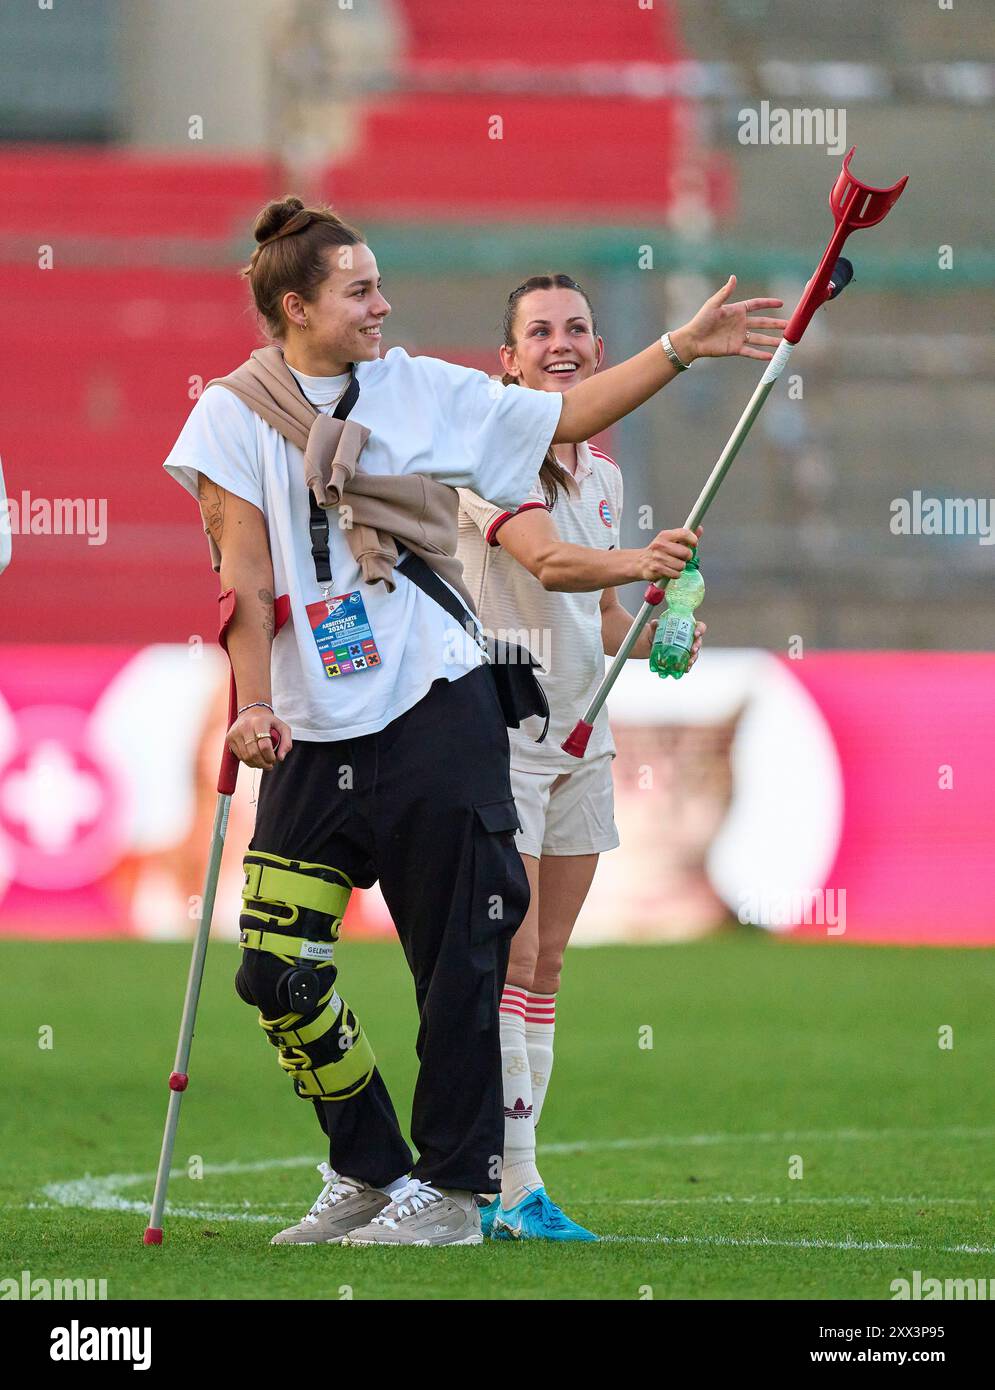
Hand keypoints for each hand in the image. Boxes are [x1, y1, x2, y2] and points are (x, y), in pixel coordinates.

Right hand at [226, 708, 292, 769]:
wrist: (251, 712)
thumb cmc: (269, 722)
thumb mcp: (283, 728)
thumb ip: (286, 743)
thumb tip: (281, 758)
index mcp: (259, 722)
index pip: (264, 745)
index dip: (270, 756)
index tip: (274, 760)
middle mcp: (245, 727)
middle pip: (254, 753)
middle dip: (263, 763)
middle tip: (269, 766)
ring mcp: (235, 733)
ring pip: (246, 756)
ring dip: (256, 764)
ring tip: (263, 764)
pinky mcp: (229, 738)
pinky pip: (239, 756)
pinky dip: (248, 762)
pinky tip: (255, 760)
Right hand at [636, 526, 701, 581]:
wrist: (640, 562)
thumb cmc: (658, 551)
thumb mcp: (670, 540)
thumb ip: (685, 536)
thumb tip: (699, 529)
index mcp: (665, 535)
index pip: (684, 533)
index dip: (693, 539)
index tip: (694, 544)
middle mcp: (660, 545)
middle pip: (686, 552)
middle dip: (687, 557)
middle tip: (681, 557)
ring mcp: (658, 557)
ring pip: (682, 565)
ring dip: (680, 567)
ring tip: (673, 564)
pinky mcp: (657, 569)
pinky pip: (676, 574)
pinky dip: (675, 574)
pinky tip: (669, 570)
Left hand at [637, 616, 705, 663]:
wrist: (650, 647)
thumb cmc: (657, 634)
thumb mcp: (655, 628)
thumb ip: (655, 625)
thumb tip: (655, 623)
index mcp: (687, 628)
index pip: (699, 627)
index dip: (700, 630)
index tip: (695, 634)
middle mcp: (690, 639)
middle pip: (698, 641)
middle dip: (697, 646)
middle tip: (692, 650)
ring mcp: (687, 649)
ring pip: (695, 654)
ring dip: (693, 658)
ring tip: (688, 662)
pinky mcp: (683, 659)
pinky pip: (688, 663)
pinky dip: (687, 666)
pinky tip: (685, 669)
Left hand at [672, 276, 786, 362]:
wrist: (692, 340)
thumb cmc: (701, 320)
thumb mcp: (713, 304)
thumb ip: (725, 292)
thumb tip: (733, 277)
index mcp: (737, 311)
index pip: (756, 305)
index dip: (768, 303)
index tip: (781, 303)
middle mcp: (740, 323)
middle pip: (763, 323)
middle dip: (776, 324)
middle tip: (790, 326)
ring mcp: (739, 337)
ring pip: (760, 338)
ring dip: (772, 341)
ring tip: (784, 343)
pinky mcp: (735, 349)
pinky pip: (751, 352)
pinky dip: (760, 355)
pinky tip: (771, 356)